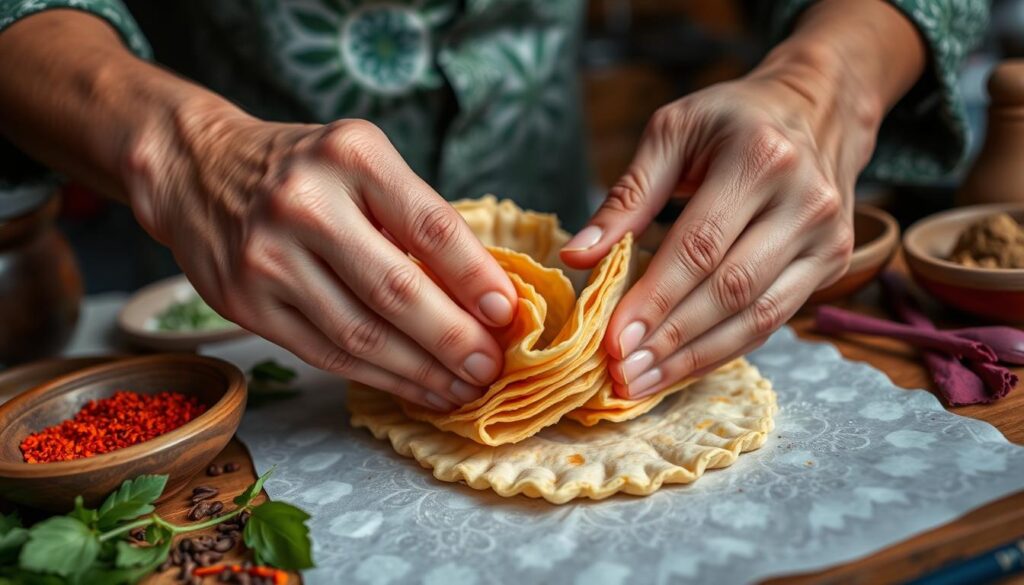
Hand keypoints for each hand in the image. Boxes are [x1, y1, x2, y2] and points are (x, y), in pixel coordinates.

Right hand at [126, 107, 516, 410]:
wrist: (196, 170)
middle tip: (491, 367)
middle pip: (396, 290)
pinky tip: (415, 388)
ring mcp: (268, 258)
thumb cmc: (302, 169)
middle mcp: (305, 204)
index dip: (475, 278)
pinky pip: (326, 354)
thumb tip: (484, 294)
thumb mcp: (362, 162)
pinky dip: (379, 378)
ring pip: (361, 335)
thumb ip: (415, 217)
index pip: (430, 226)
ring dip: (421, 372)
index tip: (507, 313)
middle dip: (454, 340)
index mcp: (351, 156)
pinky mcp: (246, 303)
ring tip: (462, 388)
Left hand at [561, 67, 870, 398]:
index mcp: (760, 158)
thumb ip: (626, 196)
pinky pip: (773, 320)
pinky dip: (724, 350)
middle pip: (730, 289)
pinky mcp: (834, 262)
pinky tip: (682, 368)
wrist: (818, 108)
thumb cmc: (732, 118)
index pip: (700, 245)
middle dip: (670, 339)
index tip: (612, 340)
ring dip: (695, 358)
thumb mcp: (672, 132)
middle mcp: (806, 200)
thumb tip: (577, 257)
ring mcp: (829, 236)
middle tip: (621, 373)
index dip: (655, 298)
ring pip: (757, 317)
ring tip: (643, 382)